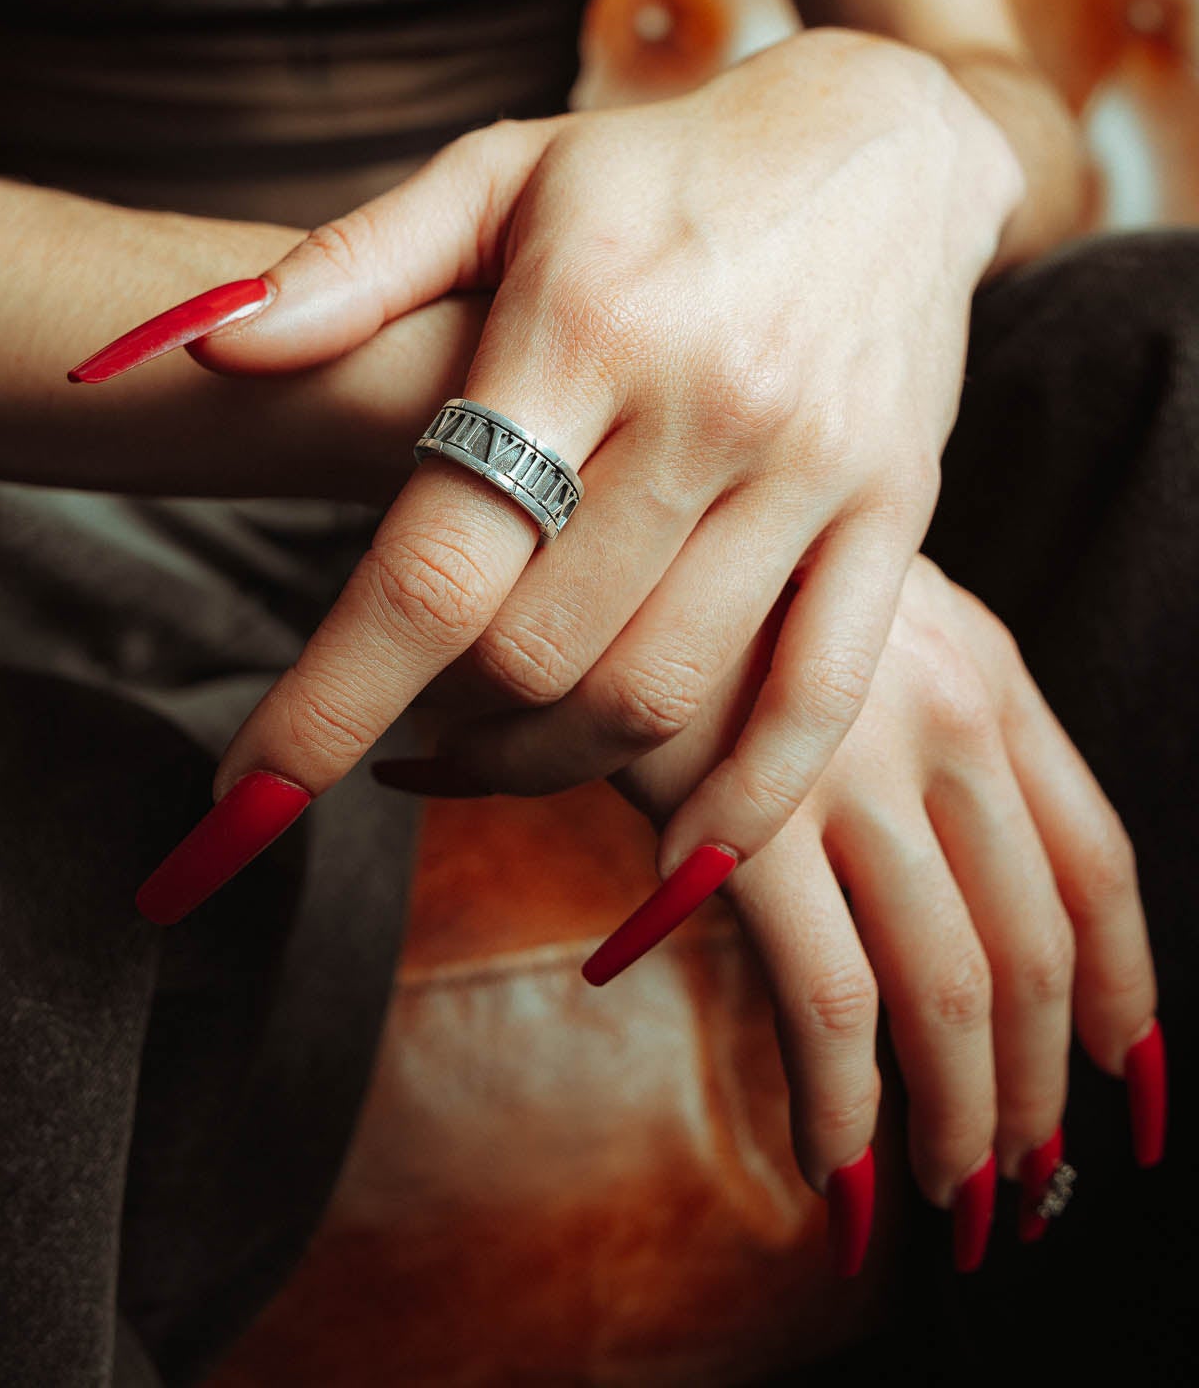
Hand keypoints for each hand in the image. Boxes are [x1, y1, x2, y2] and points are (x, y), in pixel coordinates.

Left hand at [111, 27, 1023, 922]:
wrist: (885, 142)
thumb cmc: (661, 167)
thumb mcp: (499, 174)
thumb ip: (351, 267)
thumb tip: (204, 345)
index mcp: (581, 323)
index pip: (433, 562)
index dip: (326, 701)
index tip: (244, 798)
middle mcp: (703, 406)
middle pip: (533, 653)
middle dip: (435, 721)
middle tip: (398, 713)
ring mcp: (809, 470)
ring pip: (657, 694)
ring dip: (545, 760)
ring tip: (488, 744)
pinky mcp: (894, 515)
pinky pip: (816, 698)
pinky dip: (738, 801)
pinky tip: (672, 847)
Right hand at [613, 555, 1161, 1273]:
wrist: (590, 515)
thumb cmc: (712, 583)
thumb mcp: (856, 615)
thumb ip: (921, 722)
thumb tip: (961, 874)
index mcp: (984, 673)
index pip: (1101, 863)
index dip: (1128, 991)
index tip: (1126, 1080)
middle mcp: (944, 719)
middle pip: (1037, 949)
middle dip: (1039, 1091)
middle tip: (1026, 1186)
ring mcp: (849, 769)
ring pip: (950, 991)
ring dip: (959, 1122)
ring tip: (945, 1202)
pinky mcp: (745, 821)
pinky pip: (826, 999)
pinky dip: (844, 1104)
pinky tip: (835, 1164)